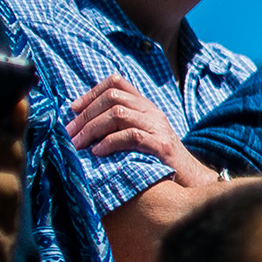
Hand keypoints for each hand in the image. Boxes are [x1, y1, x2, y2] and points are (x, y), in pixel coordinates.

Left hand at [67, 76, 216, 184]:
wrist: (191, 179)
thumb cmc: (157, 161)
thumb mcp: (139, 136)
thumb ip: (118, 127)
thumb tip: (79, 127)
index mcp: (145, 106)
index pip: (116, 82)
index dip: (91, 92)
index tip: (73, 110)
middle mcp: (152, 112)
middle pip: (113, 97)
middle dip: (85, 115)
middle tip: (70, 135)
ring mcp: (158, 127)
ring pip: (119, 113)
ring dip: (92, 128)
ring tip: (79, 145)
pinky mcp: (161, 146)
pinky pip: (131, 136)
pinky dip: (109, 142)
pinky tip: (98, 153)